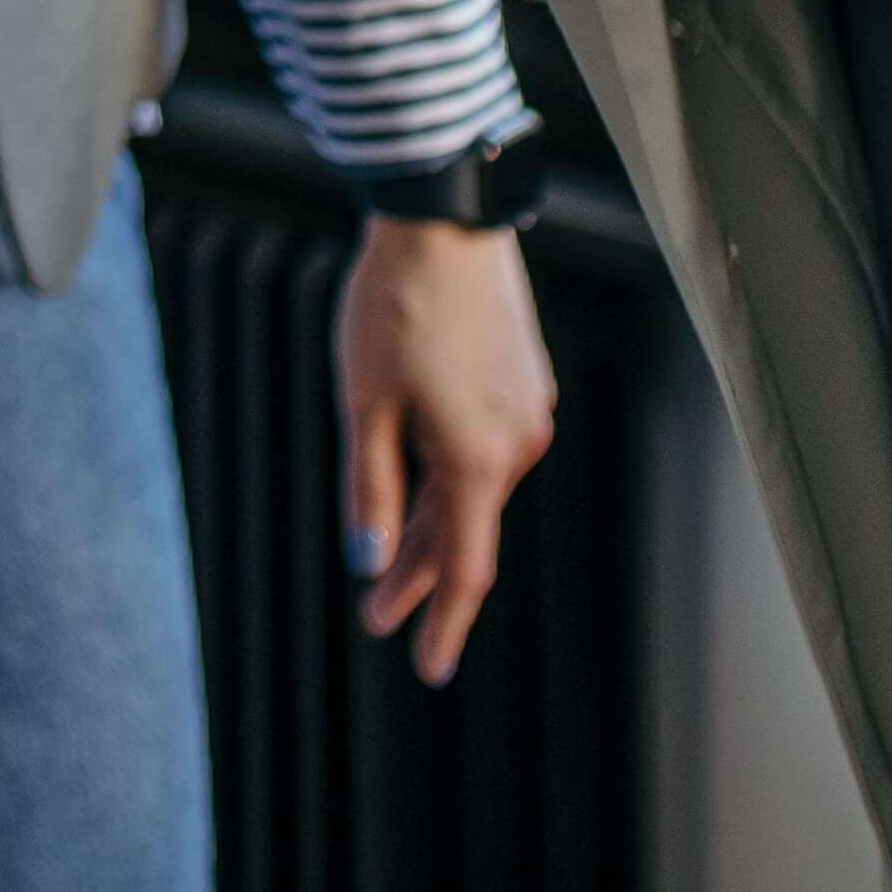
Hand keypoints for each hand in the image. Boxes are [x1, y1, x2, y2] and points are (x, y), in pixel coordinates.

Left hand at [338, 212, 557, 684]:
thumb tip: (371, 558)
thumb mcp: (364, 403)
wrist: (445, 222)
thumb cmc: (395, 308)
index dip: (443, 622)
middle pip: (465, 530)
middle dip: (420, 576)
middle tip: (376, 617)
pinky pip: (483, 449)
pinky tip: (417, 483)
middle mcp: (519, 443)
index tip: (428, 669)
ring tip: (387, 562)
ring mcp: (526, 411)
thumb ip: (371, 487)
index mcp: (481, 458)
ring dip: (431, 524)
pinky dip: (448, 477)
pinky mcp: (522, 381)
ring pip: (473, 488)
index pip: (466, 567)